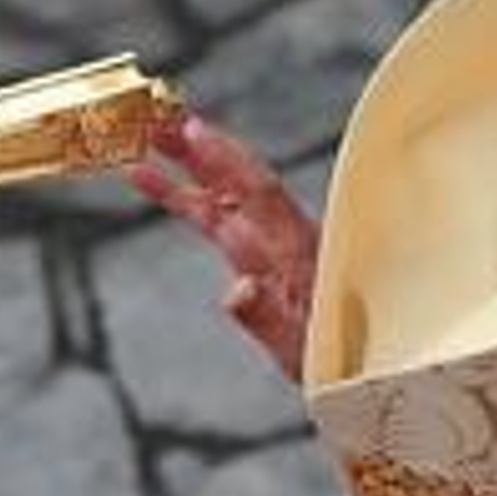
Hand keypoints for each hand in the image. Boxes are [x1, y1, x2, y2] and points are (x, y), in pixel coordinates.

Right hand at [129, 113, 319, 381]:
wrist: (353, 378)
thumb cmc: (333, 365)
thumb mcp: (299, 351)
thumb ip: (266, 320)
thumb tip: (235, 290)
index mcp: (300, 252)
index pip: (260, 194)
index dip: (226, 161)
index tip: (193, 129)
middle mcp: (285, 238)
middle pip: (238, 181)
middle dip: (199, 149)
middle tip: (156, 117)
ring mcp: (269, 246)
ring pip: (222, 195)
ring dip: (185, 165)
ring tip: (143, 137)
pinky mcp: (256, 259)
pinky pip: (215, 219)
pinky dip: (184, 196)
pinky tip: (150, 180)